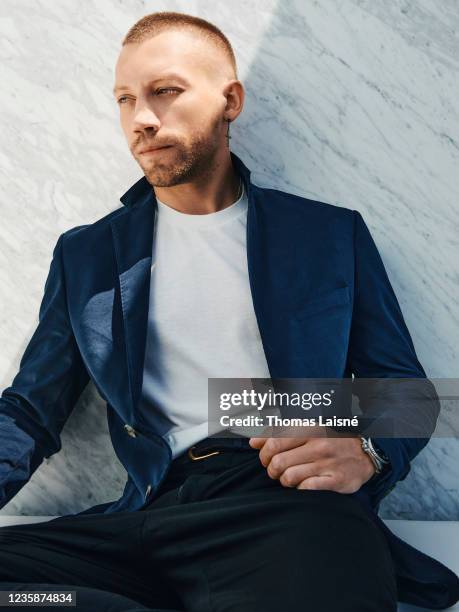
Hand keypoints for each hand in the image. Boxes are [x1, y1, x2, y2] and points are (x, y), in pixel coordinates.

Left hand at [248, 425, 375, 492]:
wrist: (366, 452)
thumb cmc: (332, 440)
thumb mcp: (307, 430)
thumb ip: (279, 434)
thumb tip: (254, 442)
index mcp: (309, 429)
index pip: (274, 442)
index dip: (264, 453)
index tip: (266, 457)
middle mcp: (318, 445)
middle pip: (278, 462)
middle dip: (271, 470)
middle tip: (276, 471)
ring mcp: (327, 464)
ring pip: (289, 477)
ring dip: (284, 480)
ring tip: (289, 478)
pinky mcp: (335, 481)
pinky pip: (306, 488)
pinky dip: (299, 488)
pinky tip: (303, 484)